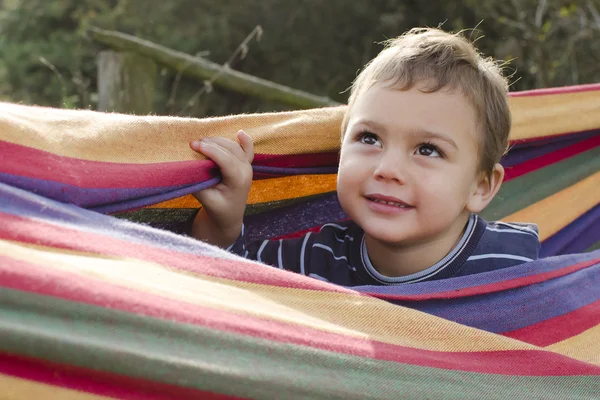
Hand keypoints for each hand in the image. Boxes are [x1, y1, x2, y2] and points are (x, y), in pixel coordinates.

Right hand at [189, 130, 253, 246]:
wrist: (230, 216)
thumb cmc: (218, 209)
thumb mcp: (207, 199)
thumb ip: (199, 183)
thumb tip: (189, 167)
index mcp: (239, 180)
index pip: (226, 160)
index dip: (210, 150)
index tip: (194, 145)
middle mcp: (246, 171)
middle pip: (229, 150)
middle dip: (211, 144)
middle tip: (193, 144)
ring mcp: (248, 167)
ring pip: (234, 146)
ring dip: (218, 141)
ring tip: (201, 142)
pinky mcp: (246, 165)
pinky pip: (247, 150)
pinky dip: (244, 141)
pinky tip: (239, 133)